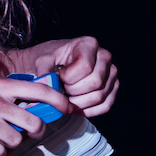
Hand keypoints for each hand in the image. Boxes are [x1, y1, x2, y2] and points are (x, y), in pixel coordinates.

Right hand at [0, 77, 74, 155]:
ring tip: (0, 138)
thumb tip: (26, 107)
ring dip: (13, 144)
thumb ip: (1, 94)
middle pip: (35, 124)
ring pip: (17, 141)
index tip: (69, 108)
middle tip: (33, 133)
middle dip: (38, 132)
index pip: (40, 91)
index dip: (60, 101)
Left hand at [2, 36, 118, 116]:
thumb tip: (49, 86)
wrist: (56, 64)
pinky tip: (74, 108)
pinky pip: (105, 106)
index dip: (68, 78)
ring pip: (100, 96)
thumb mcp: (42, 61)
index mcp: (89, 44)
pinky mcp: (112, 87)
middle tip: (62, 89)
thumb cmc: (51, 60)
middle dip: (74, 91)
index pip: (85, 67)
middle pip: (95, 82)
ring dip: (79, 103)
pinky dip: (88, 111)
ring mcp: (111, 73)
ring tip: (66, 98)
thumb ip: (44, 71)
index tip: (59, 76)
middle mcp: (104, 56)